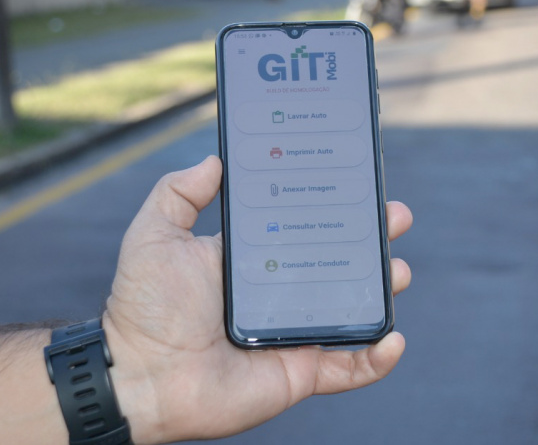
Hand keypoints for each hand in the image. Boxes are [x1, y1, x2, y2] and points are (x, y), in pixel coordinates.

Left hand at [102, 156, 412, 443]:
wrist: (139, 376)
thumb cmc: (144, 308)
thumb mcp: (156, 234)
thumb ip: (180, 192)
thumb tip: (215, 160)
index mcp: (254, 260)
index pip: (304, 226)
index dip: (334, 205)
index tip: (358, 181)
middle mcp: (280, 293)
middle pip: (339, 262)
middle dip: (372, 239)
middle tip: (393, 216)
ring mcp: (294, 332)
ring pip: (353, 309)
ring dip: (383, 289)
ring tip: (398, 270)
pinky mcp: (301, 371)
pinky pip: (351, 368)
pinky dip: (378, 357)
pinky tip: (394, 337)